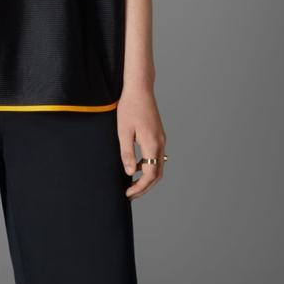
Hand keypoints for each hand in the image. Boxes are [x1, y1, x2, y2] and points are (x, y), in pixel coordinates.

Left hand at [117, 86, 166, 200]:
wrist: (140, 88)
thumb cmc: (129, 108)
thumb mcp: (123, 131)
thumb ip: (127, 153)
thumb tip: (129, 173)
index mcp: (152, 144)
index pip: (150, 175)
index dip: (139, 187)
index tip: (127, 193)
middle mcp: (160, 143)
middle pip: (157, 174)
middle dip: (144, 187)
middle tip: (130, 194)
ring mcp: (161, 139)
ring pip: (158, 166)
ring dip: (146, 178)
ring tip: (131, 184)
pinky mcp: (158, 135)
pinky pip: (156, 157)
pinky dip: (148, 166)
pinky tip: (135, 167)